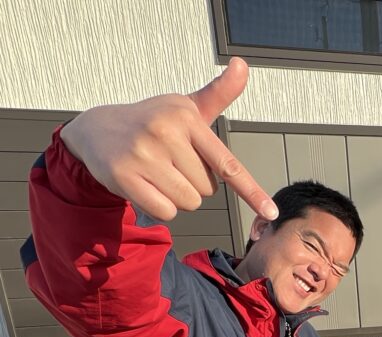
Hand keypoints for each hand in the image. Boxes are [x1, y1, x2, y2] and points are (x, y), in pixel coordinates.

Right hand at [60, 57, 275, 222]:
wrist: (97, 129)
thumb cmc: (153, 121)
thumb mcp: (186, 107)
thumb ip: (218, 94)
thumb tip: (242, 65)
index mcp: (186, 118)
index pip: (227, 164)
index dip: (251, 191)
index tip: (270, 212)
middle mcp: (165, 134)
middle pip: (208, 189)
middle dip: (194, 182)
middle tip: (171, 162)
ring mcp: (143, 155)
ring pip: (188, 202)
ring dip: (178, 196)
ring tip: (159, 173)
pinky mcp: (124, 176)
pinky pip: (165, 211)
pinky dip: (161, 207)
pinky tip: (146, 185)